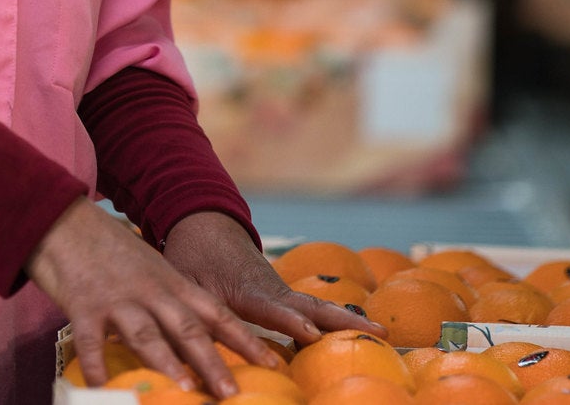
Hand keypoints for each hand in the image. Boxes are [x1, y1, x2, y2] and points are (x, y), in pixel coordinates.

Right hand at [27, 200, 277, 397]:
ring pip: (147, 334)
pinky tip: (102, 389)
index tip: (274, 362)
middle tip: (233, 394)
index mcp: (172, 283)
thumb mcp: (151, 271)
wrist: (65, 218)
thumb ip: (172, 302)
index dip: (246, 339)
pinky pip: (90, 341)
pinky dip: (96, 366)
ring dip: (166, 363)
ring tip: (184, 390)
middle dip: (213, 363)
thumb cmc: (109, 250)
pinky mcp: (83, 304)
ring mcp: (117, 298)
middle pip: (188, 329)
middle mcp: (151, 291)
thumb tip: (195, 342)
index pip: (217, 314)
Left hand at [162, 211, 382, 348]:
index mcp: (247, 288)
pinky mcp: (284, 295)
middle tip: (377, 332)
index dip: (290, 320)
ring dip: (348, 320)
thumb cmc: (192, 257)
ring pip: (319, 306)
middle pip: (313, 306)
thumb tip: (197, 344)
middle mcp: (272, 289)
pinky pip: (314, 308)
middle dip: (343, 320)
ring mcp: (282, 291)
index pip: (273, 307)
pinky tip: (357, 334)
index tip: (310, 332)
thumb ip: (195, 312)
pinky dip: (337, 319)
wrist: (204, 225)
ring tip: (382, 333)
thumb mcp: (186, 283)